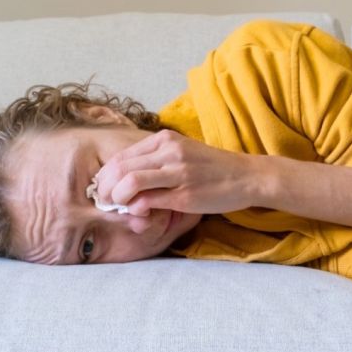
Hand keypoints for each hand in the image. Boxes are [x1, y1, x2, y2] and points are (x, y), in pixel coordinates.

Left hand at [94, 129, 260, 215]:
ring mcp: (177, 172)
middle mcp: (169, 152)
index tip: (104, 188)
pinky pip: (148, 200)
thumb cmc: (213, 168)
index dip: (106, 174)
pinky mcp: (184, 195)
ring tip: (118, 207)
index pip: (122, 155)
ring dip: (116, 198)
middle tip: (104, 201)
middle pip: (120, 168)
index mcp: (165, 139)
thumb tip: (125, 176)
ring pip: (130, 182)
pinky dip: (135, 208)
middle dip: (105, 188)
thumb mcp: (182, 152)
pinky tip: (137, 212)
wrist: (247, 177)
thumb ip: (156, 159)